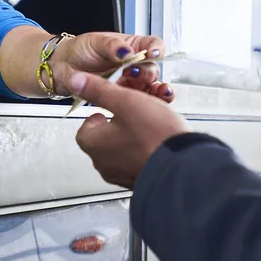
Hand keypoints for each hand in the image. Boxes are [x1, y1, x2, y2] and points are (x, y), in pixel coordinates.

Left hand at [52, 32, 175, 101]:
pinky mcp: (122, 97)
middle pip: (152, 68)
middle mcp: (134, 64)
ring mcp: (129, 82)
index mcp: (132, 46)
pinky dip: (140, 103)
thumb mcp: (95, 42)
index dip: (156, 49)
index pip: (152, 46)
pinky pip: (135, 101)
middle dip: (147, 72)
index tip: (152, 54)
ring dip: (149, 90)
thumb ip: (112, 46)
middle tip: (133, 73)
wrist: (62, 68)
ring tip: (139, 89)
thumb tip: (126, 51)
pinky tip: (139, 103)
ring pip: (148, 87)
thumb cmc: (79, 50)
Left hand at [68, 71, 190, 188]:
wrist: (183, 166)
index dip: (101, 112)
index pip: (86, 126)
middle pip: (106, 135)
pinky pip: (137, 159)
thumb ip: (99, 90)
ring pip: (122, 146)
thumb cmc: (154, 134)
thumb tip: (76, 81)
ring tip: (151, 123)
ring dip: (134, 133)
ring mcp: (121, 174)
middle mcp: (103, 163)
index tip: (114, 105)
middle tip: (136, 111)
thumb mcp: (125, 101)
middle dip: (120, 121)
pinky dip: (145, 148)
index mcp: (94, 144)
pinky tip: (159, 138)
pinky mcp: (140, 179)